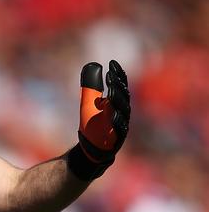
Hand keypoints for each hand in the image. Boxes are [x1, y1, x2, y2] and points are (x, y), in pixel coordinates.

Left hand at [68, 60, 130, 179]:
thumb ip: (91, 87)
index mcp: (117, 104)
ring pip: (122, 112)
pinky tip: (113, 113)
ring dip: (118, 100)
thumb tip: (93, 66)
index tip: (112, 63)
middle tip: (111, 74)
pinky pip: (119, 130)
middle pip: (123, 98)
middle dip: (118, 85)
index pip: (120, 87)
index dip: (118, 75)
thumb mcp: (89, 103)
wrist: (91, 149)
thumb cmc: (92, 125)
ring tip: (111, 89)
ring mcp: (120, 127)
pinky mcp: (116, 140)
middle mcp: (122, 114)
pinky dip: (117, 121)